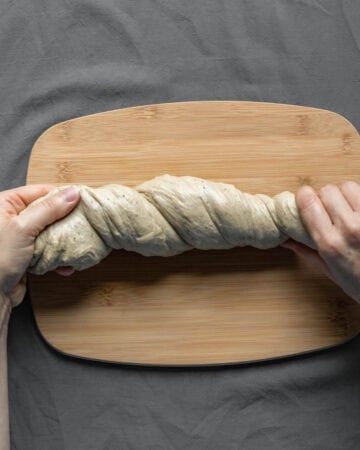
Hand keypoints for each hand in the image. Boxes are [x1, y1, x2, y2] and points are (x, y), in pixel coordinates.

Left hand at [0, 184, 79, 306]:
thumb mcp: (23, 228)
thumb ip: (49, 209)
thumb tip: (72, 193)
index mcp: (6, 204)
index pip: (41, 191)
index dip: (62, 196)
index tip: (82, 201)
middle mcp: (13, 218)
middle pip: (48, 212)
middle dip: (66, 221)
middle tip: (83, 224)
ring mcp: (21, 237)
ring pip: (51, 232)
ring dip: (64, 241)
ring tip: (75, 246)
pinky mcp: (27, 255)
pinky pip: (49, 250)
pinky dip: (58, 257)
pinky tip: (65, 264)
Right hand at [282, 182, 359, 302]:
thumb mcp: (329, 271)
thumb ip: (306, 252)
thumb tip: (286, 241)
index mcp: (330, 243)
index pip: (309, 203)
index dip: (303, 196)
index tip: (304, 199)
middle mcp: (349, 228)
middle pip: (328, 190)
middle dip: (324, 196)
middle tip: (327, 207)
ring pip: (348, 187)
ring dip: (344, 194)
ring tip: (346, 208)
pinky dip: (358, 199)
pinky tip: (357, 212)